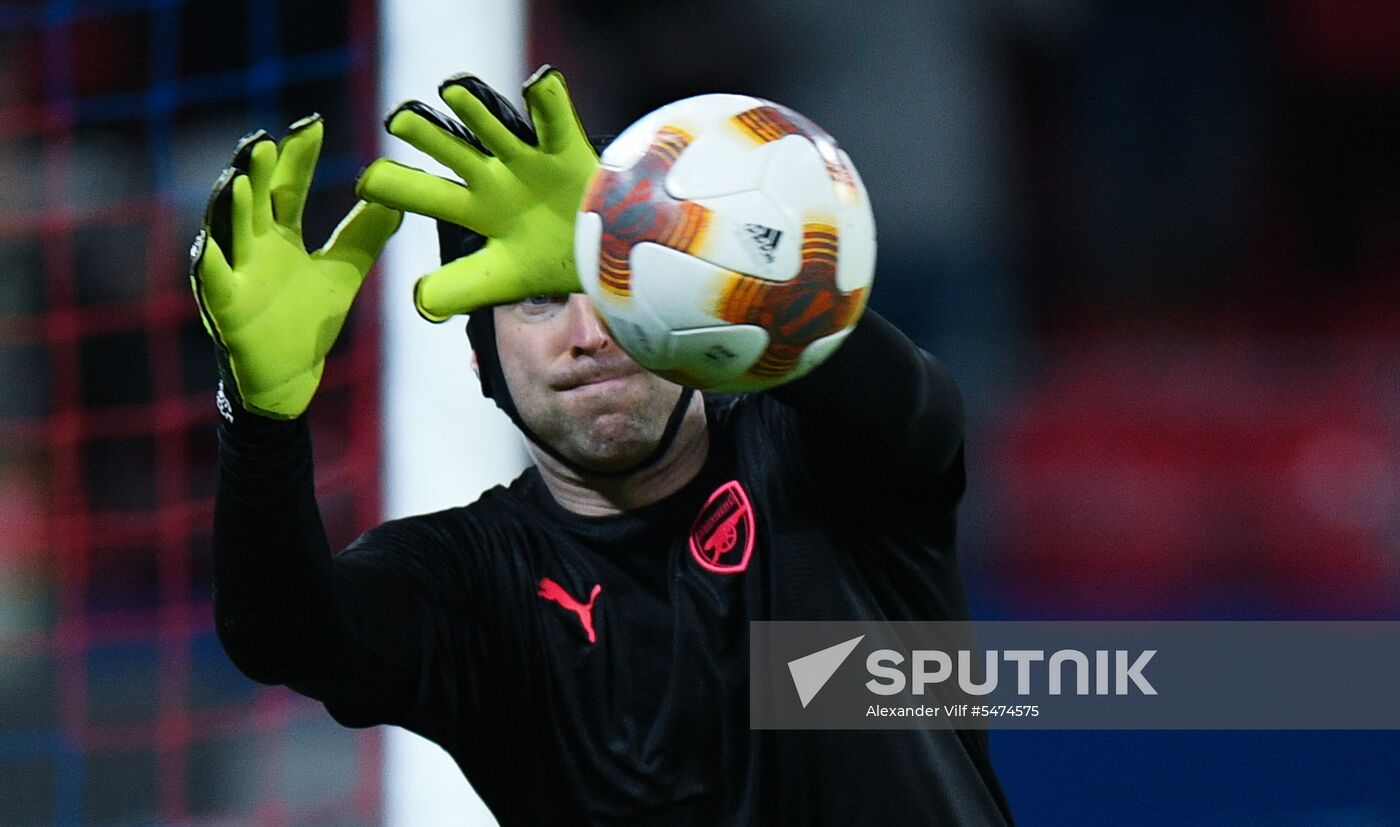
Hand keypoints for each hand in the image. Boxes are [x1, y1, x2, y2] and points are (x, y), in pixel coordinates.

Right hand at [190, 115, 401, 419]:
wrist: (290, 376)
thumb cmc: (306, 321)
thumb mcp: (343, 272)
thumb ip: (364, 236)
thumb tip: (395, 200)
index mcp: (278, 234)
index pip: (287, 185)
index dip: (297, 155)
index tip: (313, 121)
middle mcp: (252, 247)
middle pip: (252, 200)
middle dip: (256, 171)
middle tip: (264, 140)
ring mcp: (234, 275)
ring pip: (225, 233)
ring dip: (228, 207)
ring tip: (236, 179)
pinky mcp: (224, 309)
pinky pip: (212, 284)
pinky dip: (207, 264)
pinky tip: (204, 245)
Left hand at [355, 65, 596, 320]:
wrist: (610, 249)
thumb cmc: (554, 259)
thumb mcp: (504, 277)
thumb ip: (462, 287)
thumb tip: (420, 301)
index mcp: (476, 208)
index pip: (428, 196)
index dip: (397, 187)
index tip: (369, 182)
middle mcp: (496, 178)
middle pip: (454, 153)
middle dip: (427, 136)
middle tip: (398, 121)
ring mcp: (529, 161)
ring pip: (497, 130)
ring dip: (476, 112)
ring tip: (451, 91)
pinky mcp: (566, 150)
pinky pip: (556, 123)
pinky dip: (549, 102)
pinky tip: (537, 84)